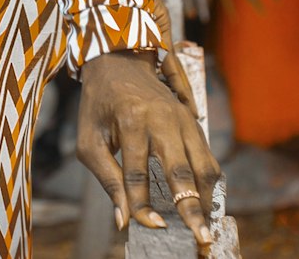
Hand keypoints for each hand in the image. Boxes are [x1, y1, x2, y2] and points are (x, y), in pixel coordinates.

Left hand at [76, 46, 221, 248]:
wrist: (117, 60)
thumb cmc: (98, 104)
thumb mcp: (90, 140)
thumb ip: (107, 180)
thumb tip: (123, 220)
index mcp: (130, 120)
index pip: (136, 174)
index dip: (142, 205)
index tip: (151, 227)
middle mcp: (162, 118)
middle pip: (182, 171)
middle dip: (192, 208)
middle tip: (201, 237)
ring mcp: (182, 117)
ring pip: (203, 165)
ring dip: (206, 198)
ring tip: (204, 225)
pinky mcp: (192, 119)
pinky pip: (207, 156)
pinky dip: (208, 182)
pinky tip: (204, 202)